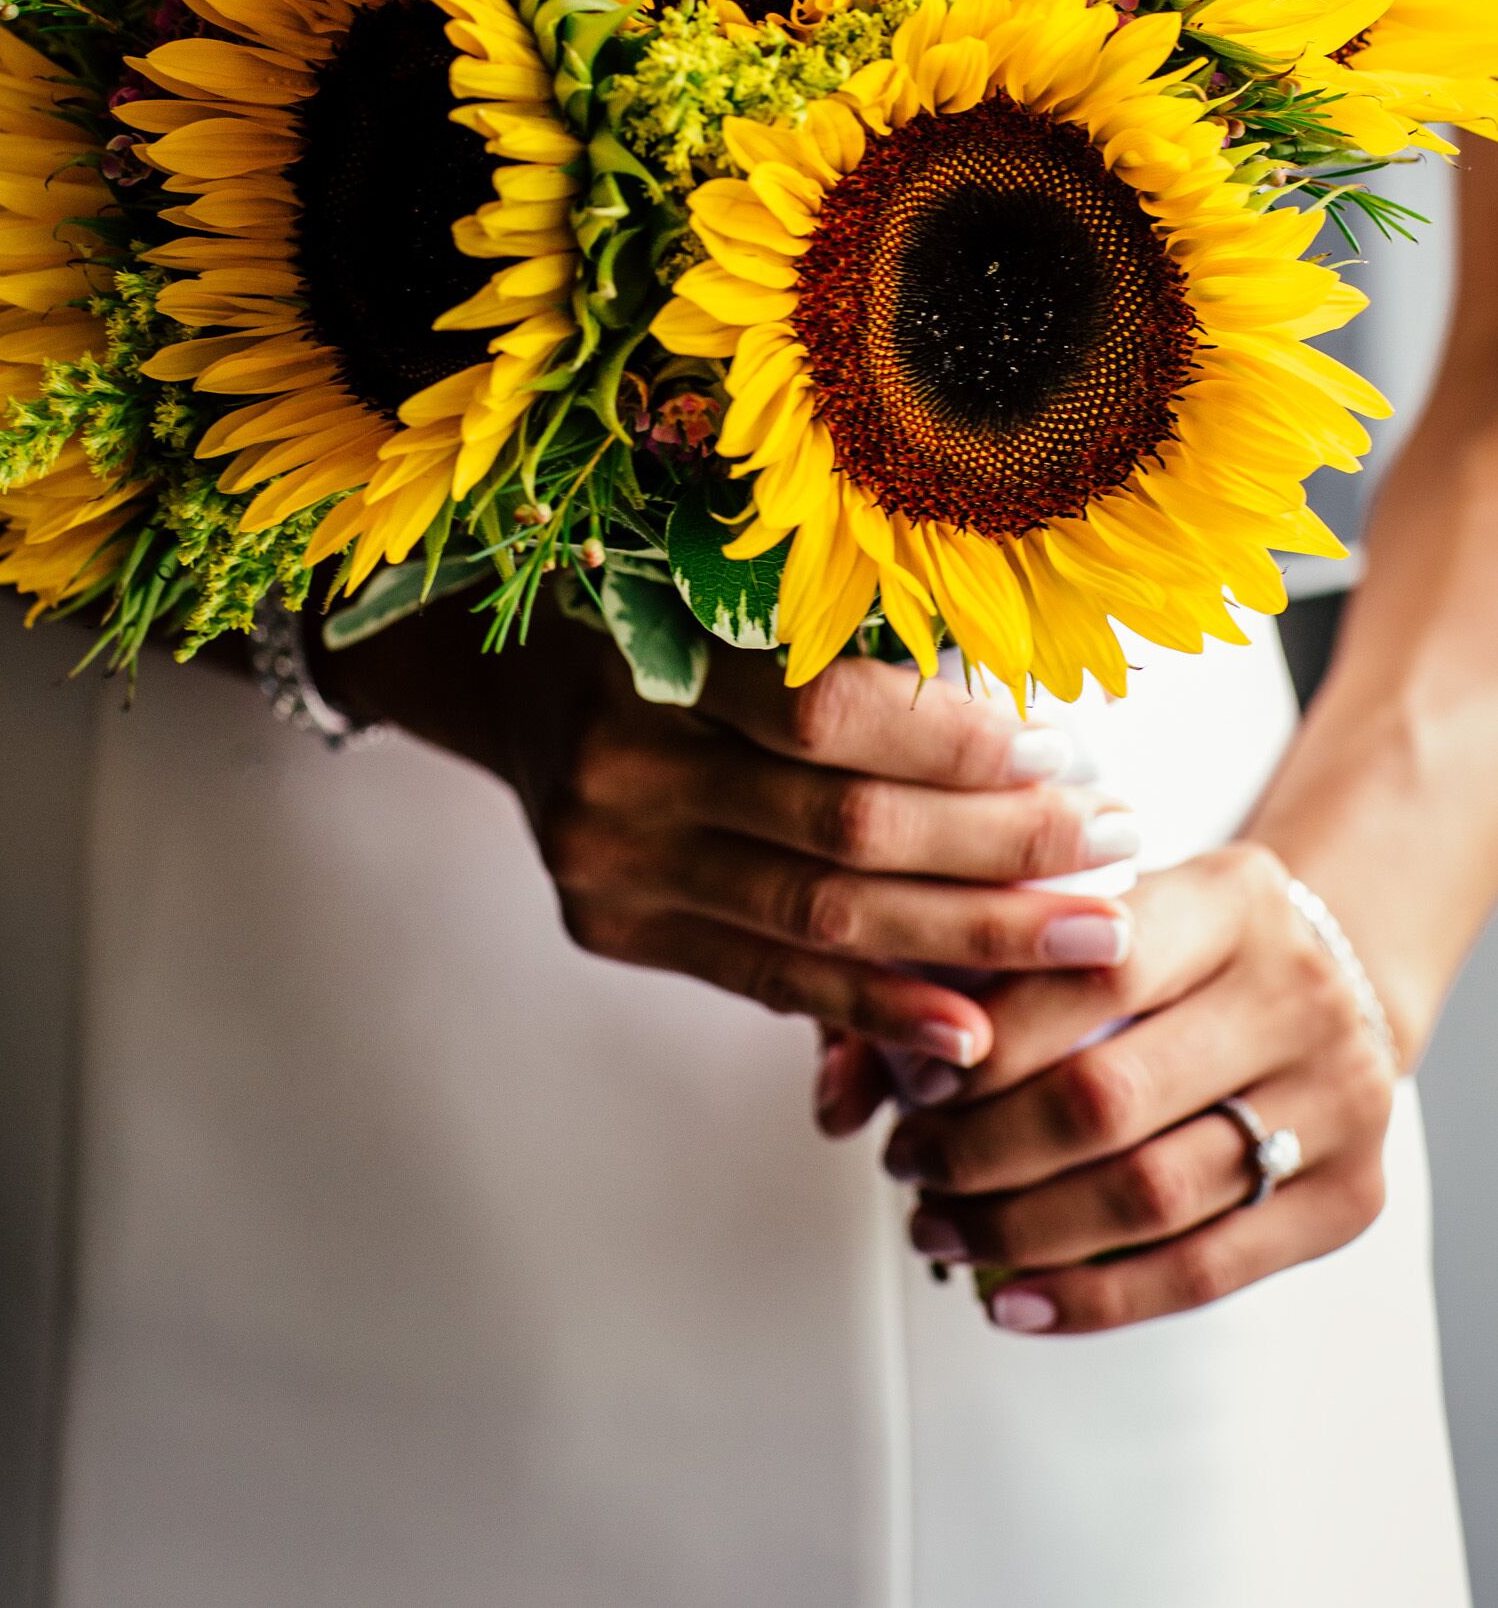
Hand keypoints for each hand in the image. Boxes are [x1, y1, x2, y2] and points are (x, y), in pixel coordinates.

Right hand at [322, 594, 1137, 1056]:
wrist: (509, 677)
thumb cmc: (656, 615)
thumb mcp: (732, 594)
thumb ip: (853, 661)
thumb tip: (1035, 737)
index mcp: (652, 650)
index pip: (829, 710)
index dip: (961, 740)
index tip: (1070, 752)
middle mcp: (620, 764)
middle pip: (842, 827)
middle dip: (1001, 850)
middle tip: (1116, 851)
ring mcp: (608, 859)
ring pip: (819, 918)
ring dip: (968, 939)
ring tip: (1085, 940)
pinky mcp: (613, 928)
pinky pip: (766, 980)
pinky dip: (874, 1006)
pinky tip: (970, 1031)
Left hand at [879, 840, 1395, 1333]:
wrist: (1338, 975)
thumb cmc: (1184, 946)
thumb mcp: (1110, 911)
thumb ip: (981, 971)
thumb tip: (842, 1091)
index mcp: (1230, 900)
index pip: (1090, 974)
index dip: (988, 1041)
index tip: (912, 1079)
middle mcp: (1297, 995)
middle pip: (1108, 1099)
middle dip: (980, 1150)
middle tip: (907, 1164)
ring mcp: (1339, 1101)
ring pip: (1150, 1196)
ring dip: (1020, 1231)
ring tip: (939, 1228)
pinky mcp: (1353, 1199)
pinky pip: (1206, 1270)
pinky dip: (1096, 1299)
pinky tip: (1012, 1299)